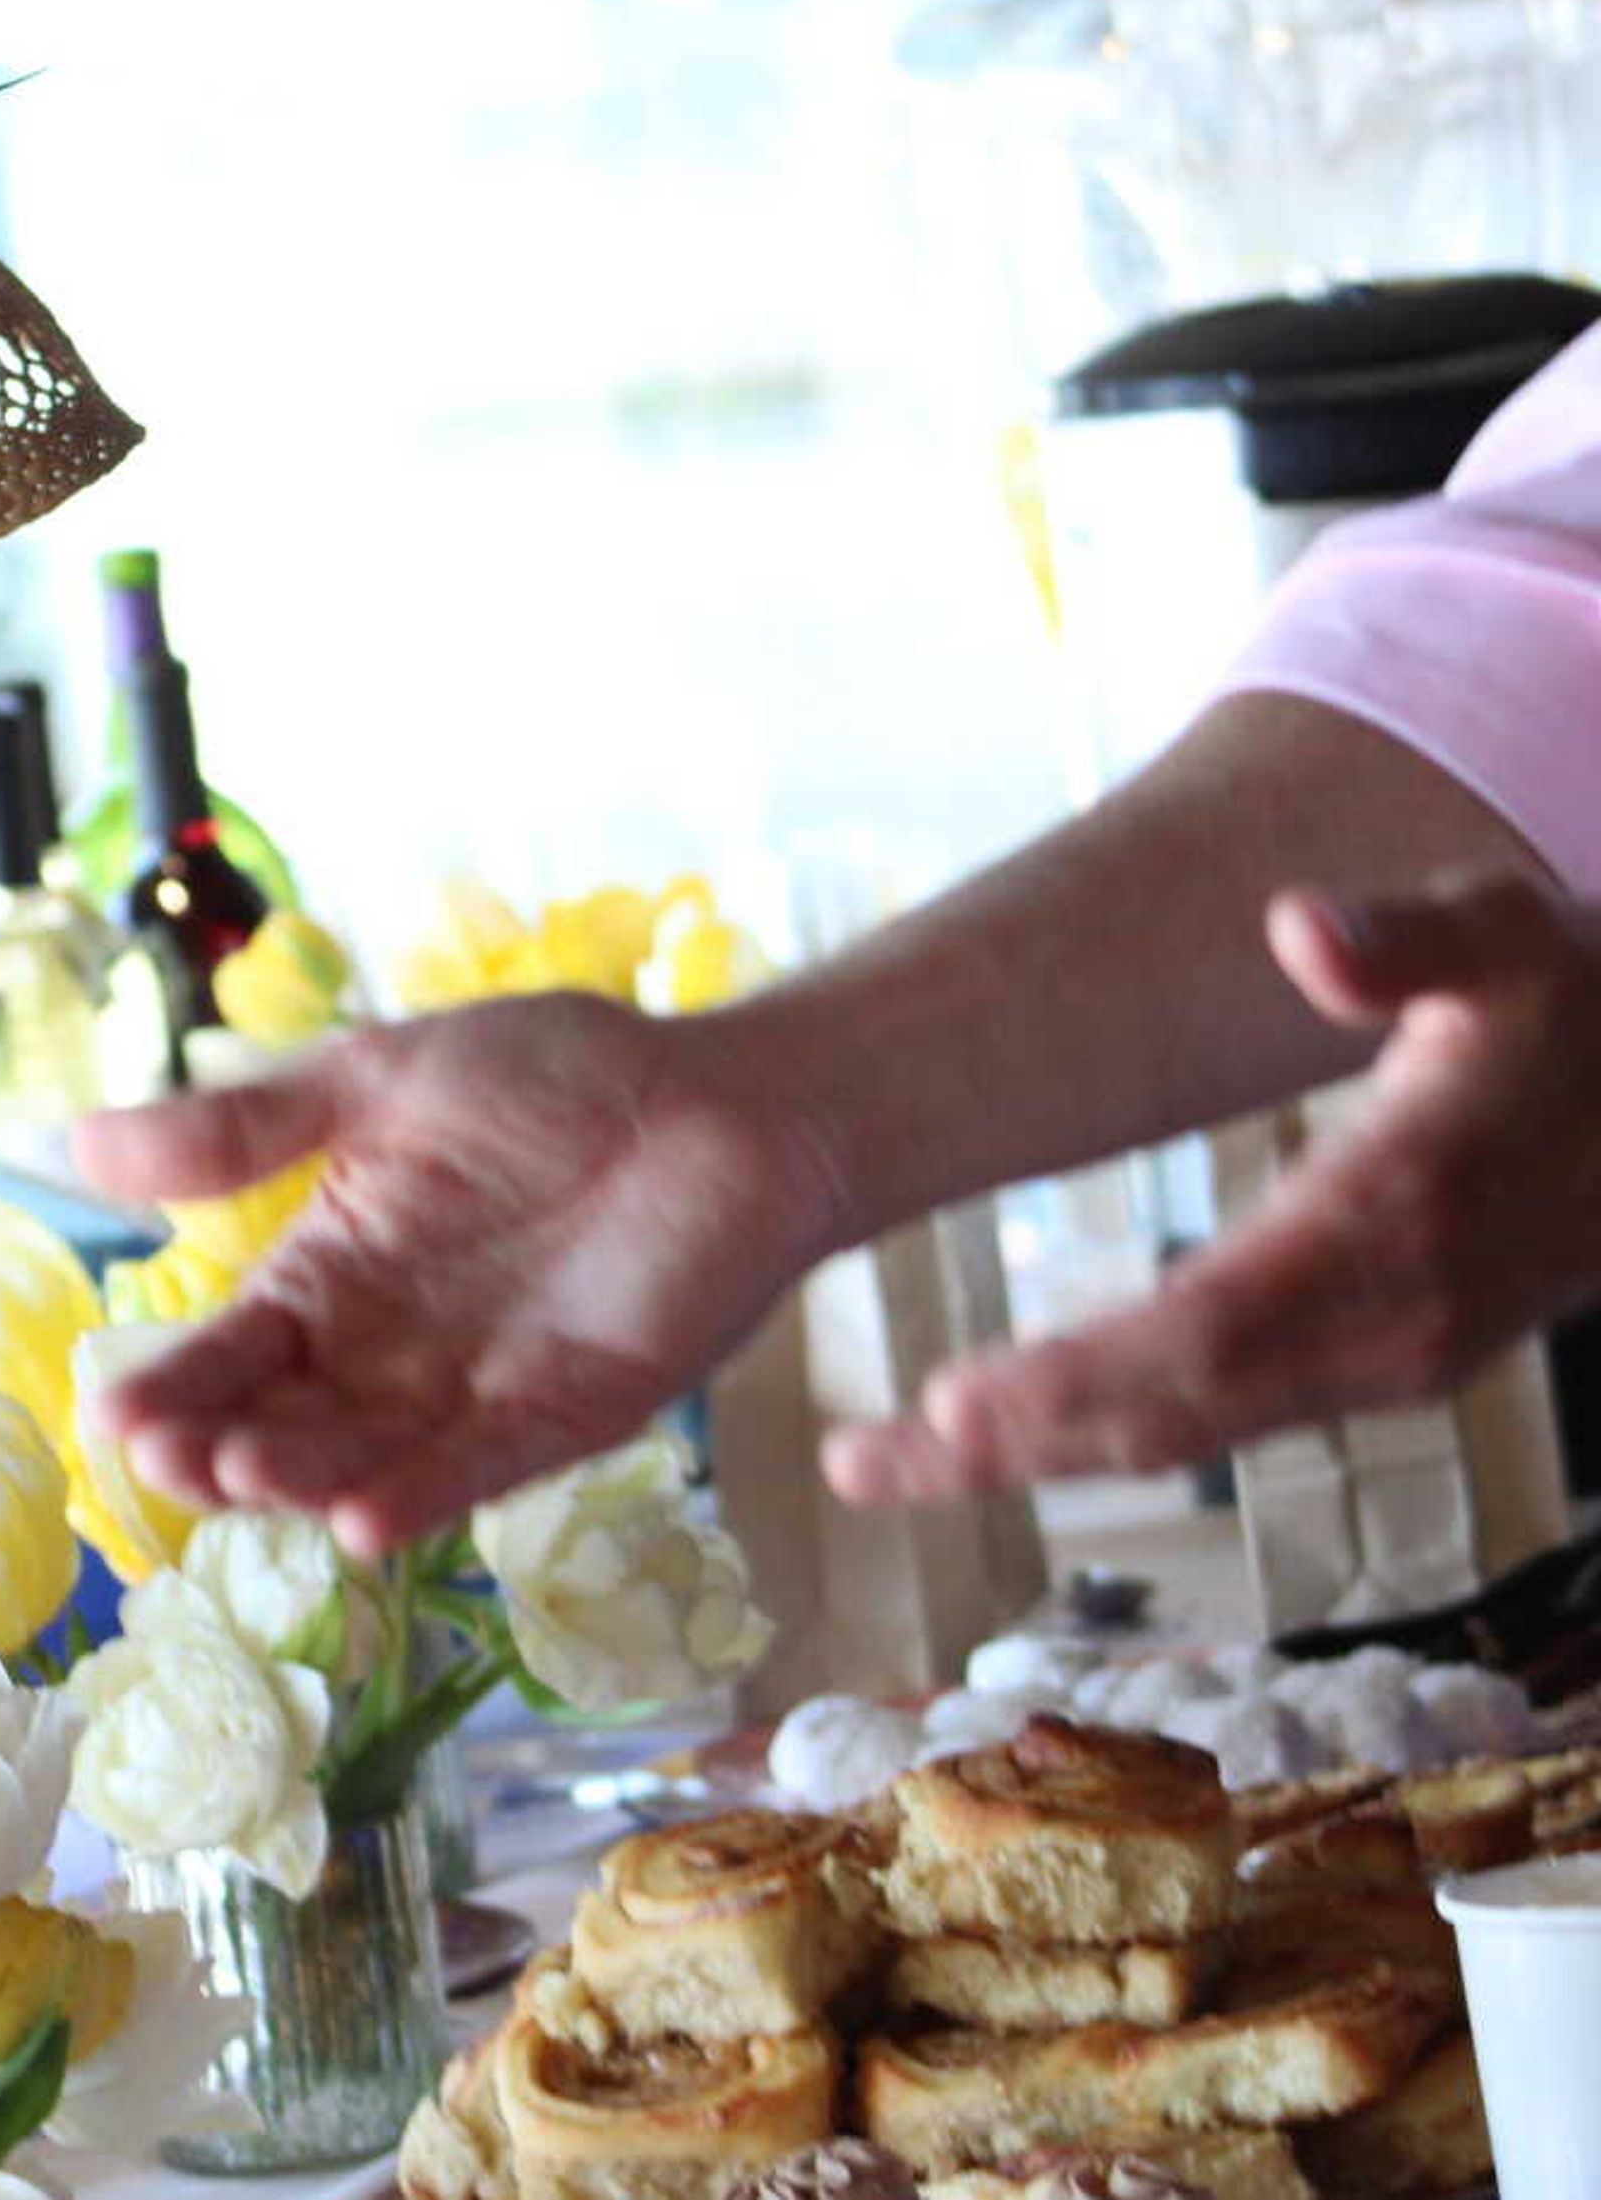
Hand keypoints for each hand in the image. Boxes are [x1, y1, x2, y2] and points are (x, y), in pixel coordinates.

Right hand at [76, 992, 848, 1553]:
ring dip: (304, 1475)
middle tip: (168, 1459)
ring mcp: (474, 1394)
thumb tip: (76, 1146)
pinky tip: (363, 1523)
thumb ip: (244, 1128)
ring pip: (366, 1454)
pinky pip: (483, 1469)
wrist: (727, 1096)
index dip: (175, 1382)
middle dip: (221, 1444)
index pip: (231, 1346)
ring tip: (244, 1479)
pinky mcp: (568, 1417)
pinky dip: (425, 1496)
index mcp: (331, 1271)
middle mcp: (387, 1352)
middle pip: (283, 1416)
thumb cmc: (555, 1075)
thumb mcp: (375, 1081)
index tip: (114, 1413)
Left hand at [826, 870, 1600, 1500]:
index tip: (954, 1401)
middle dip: (1016, 1443)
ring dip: (1035, 1452)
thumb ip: (1408, 939)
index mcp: (1396, 1216)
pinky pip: (1222, 1412)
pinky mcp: (1379, 1363)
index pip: (1212, 1325)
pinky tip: (993, 1431)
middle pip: (1177, 1407)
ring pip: (1191, 1428)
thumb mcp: (1511, 933)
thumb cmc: (1584, 1002)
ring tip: (883, 1462)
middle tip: (863, 1463)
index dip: (1080, 1375)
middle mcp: (1389, 1315)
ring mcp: (1389, 1356)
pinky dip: (1104, 1429)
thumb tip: (1302, 930)